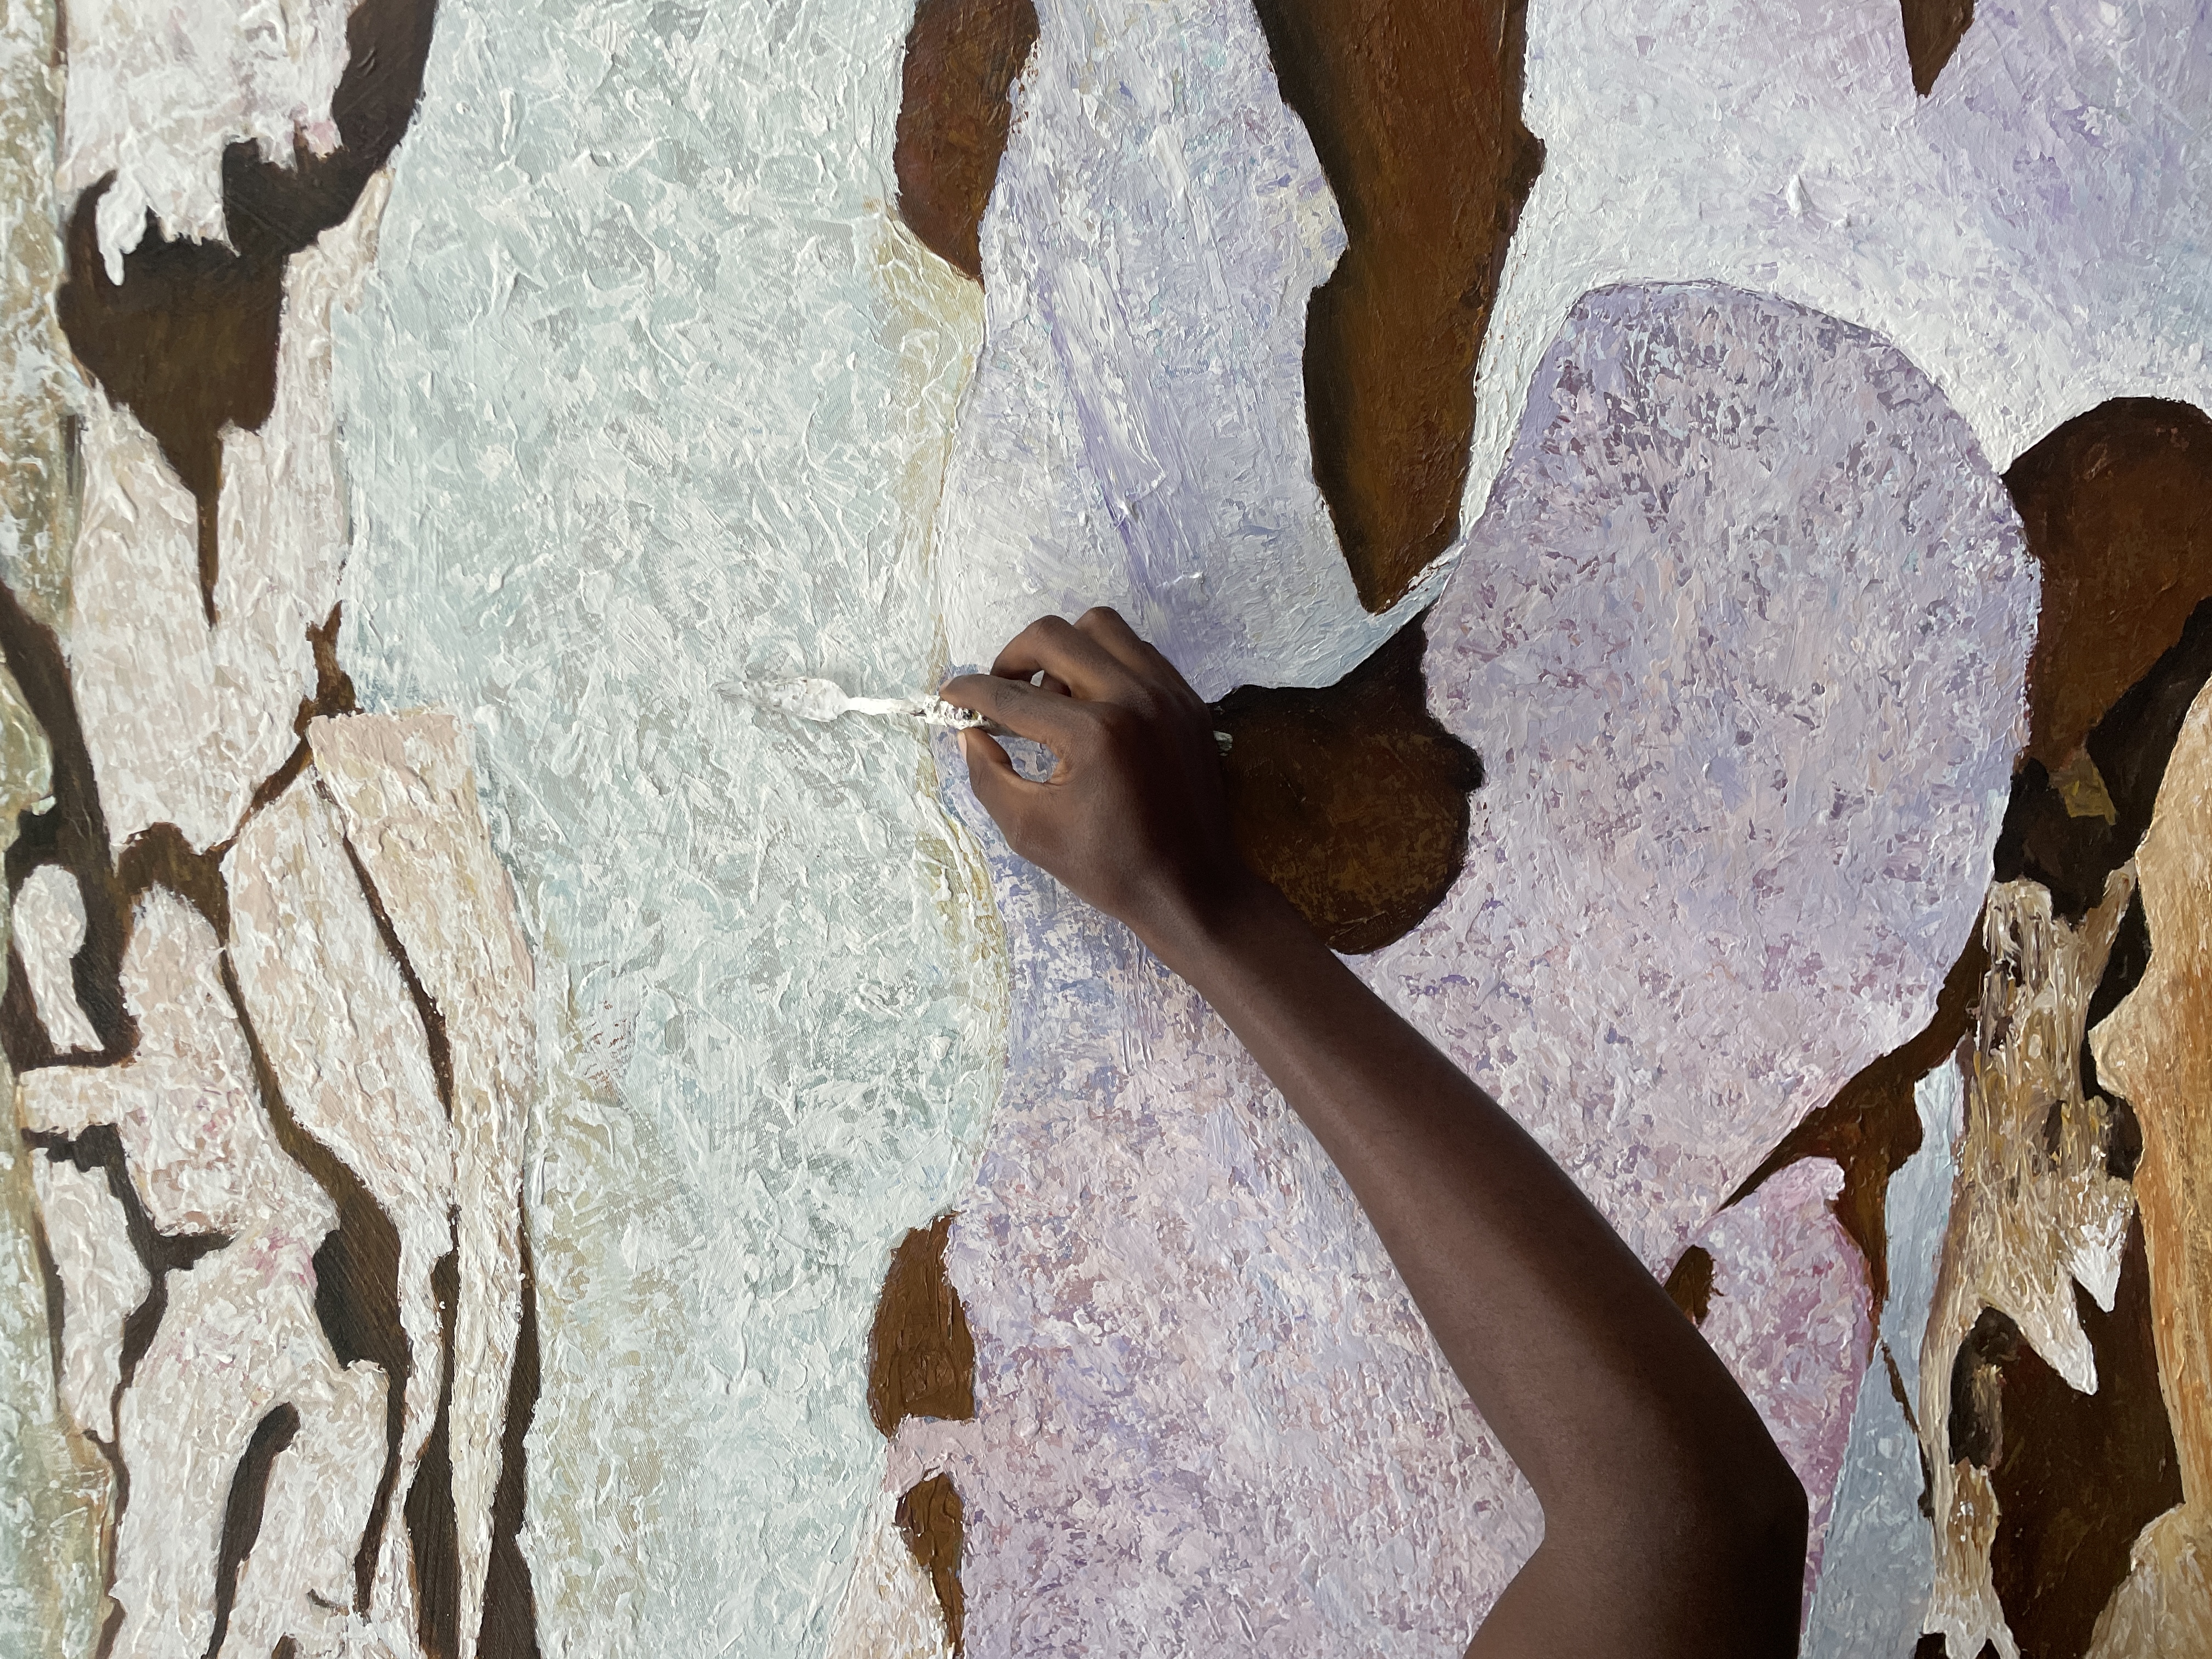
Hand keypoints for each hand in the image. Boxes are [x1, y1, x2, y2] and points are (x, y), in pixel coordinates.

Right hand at [941, 608, 1255, 947]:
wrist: (1191, 888)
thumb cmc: (1110, 867)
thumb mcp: (1031, 831)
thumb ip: (988, 776)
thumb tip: (970, 733)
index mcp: (1093, 734)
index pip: (1011, 696)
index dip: (969, 693)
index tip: (950, 695)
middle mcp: (1134, 699)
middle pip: (1052, 636)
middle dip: (1011, 658)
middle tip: (1000, 689)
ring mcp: (1168, 694)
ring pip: (1101, 627)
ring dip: (1064, 650)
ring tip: (1054, 695)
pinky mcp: (1188, 700)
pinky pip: (1139, 651)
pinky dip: (1107, 662)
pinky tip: (1094, 702)